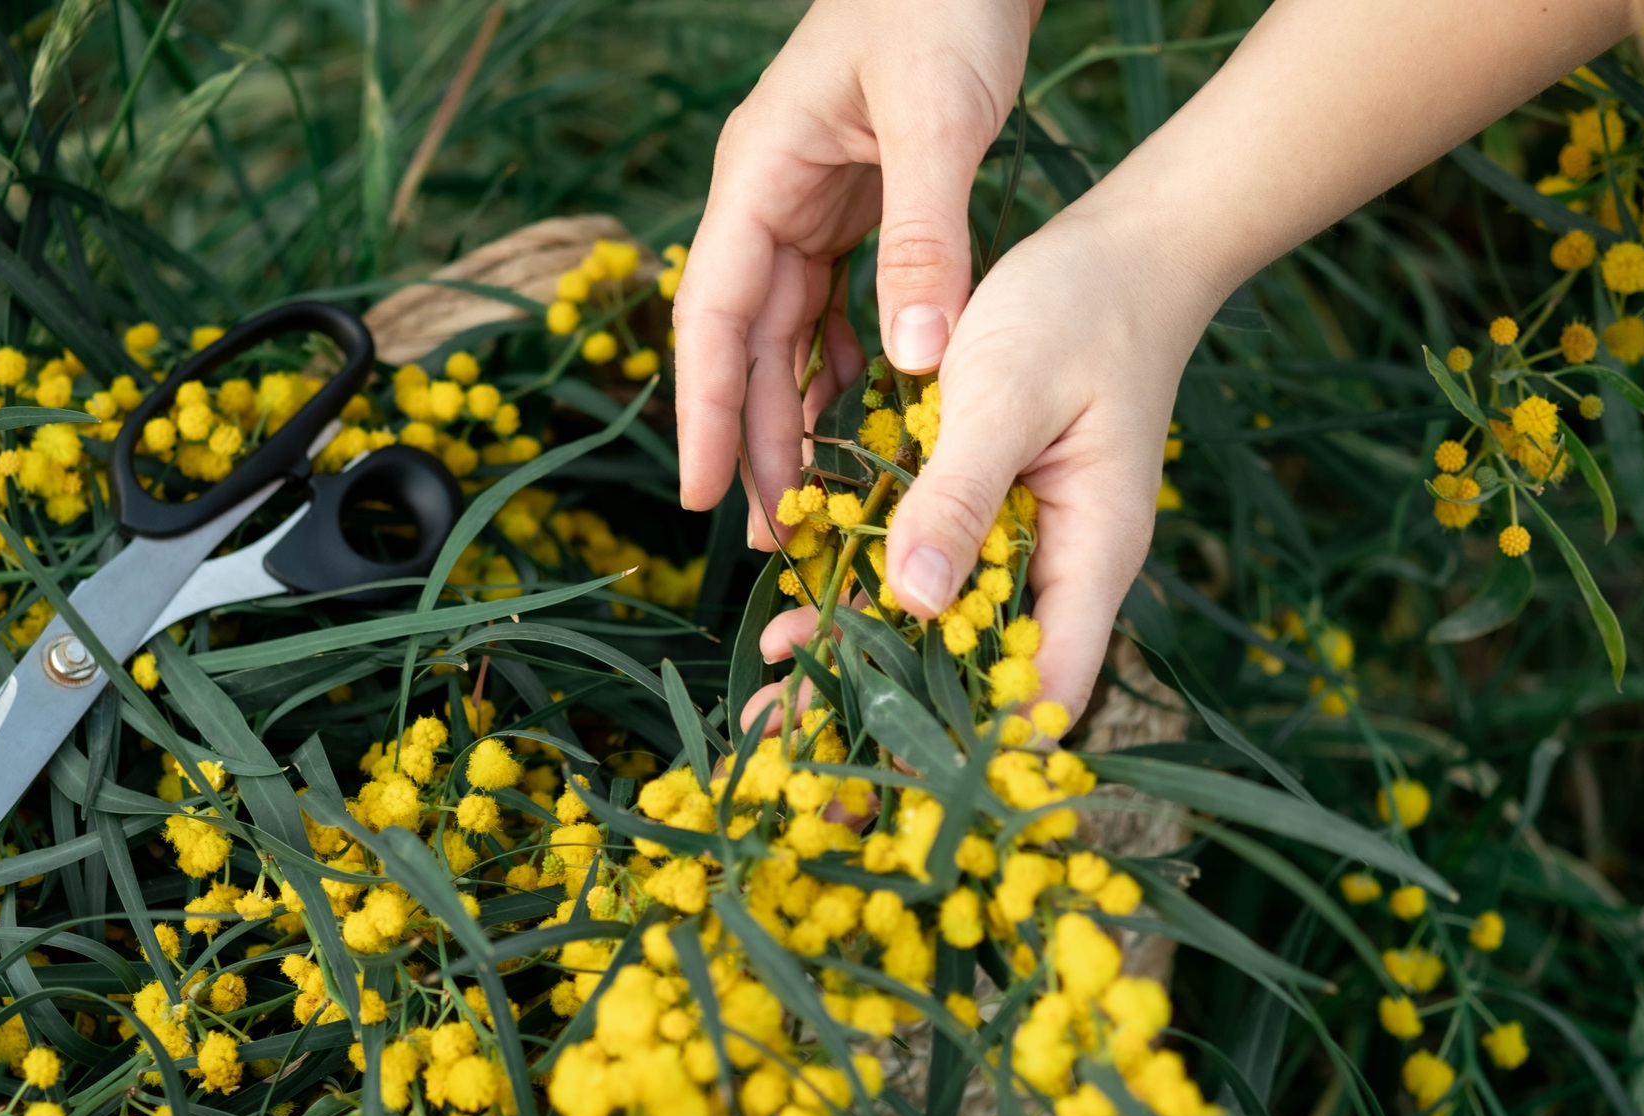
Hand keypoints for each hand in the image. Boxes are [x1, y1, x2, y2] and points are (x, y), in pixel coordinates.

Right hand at [673, 0, 1040, 544]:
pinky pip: (831, 305)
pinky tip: (862, 414)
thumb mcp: (938, 121)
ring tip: (808, 501)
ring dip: (794, 414)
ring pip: (785, 333)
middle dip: (750, 437)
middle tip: (764, 535)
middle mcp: (769, 197)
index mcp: (760, 176)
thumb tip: (916, 370)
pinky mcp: (851, 205)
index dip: (704, 410)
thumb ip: (923, 242)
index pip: (712, 314)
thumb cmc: (942, 2)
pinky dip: (843, 363)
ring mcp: (807, 202)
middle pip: (743, 341)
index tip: (702, 494)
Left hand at [754, 203, 1227, 729]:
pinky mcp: (986, 507)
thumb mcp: (1005, 394)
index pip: (1044, 687)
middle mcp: (1058, 567)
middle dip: (893, 710)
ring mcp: (1022, 540)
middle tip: (793, 745)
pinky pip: (926, 566)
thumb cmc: (1081, 309)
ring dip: (865, 651)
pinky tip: (798, 603)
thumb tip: (914, 602)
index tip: (875, 758)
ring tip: (775, 676)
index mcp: (1089, 555)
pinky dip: (867, 587)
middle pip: (978, 673)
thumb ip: (960, 497)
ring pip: (943, 625)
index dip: (969, 736)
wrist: (1122, 247)